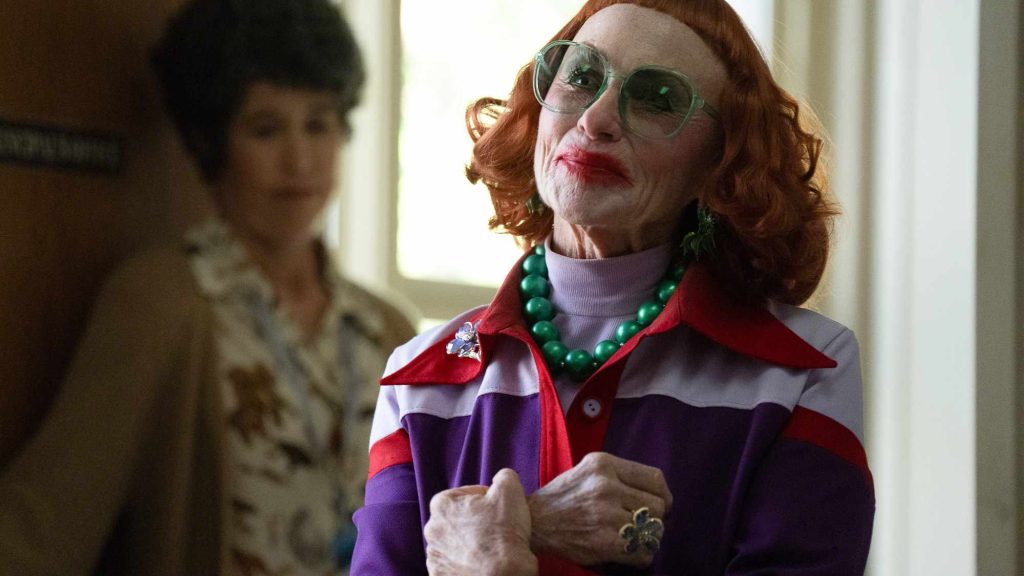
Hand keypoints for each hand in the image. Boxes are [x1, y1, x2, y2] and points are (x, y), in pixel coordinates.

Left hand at [425, 469, 537, 575]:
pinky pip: (454, 564)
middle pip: (460, 518)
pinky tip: (483, 563)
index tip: (500, 510)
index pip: (469, 494)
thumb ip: (503, 476)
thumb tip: (501, 480)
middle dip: (477, 521)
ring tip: (491, 548)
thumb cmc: (505, 533)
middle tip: (497, 529)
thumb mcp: (511, 489)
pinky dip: (466, 563)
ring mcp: (434, 556)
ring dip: (470, 542)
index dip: (488, 500)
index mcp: (442, 504)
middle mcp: (432, 530)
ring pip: (456, 542)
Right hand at [527, 452, 671, 567]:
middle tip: (641, 524)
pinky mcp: (605, 541)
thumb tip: (658, 493)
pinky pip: (643, 552)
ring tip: (633, 537)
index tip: (658, 505)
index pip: (655, 478)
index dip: (663, 495)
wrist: (533, 523)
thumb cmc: (562, 497)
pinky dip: (641, 556)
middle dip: (654, 518)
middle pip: (658, 506)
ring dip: (648, 538)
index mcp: (604, 463)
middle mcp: (606, 485)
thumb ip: (618, 475)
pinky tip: (627, 551)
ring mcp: (606, 514)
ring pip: (654, 530)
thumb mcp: (587, 471)